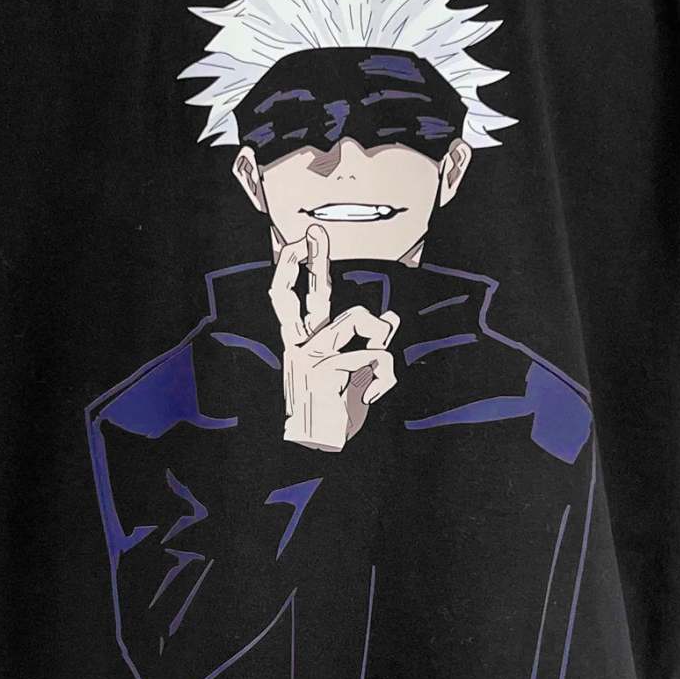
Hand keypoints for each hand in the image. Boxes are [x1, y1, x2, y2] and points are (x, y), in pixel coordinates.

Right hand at [270, 225, 399, 451]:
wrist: (318, 448)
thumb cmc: (335, 412)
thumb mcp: (355, 373)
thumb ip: (369, 343)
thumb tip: (390, 315)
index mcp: (301, 343)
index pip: (289, 298)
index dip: (292, 268)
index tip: (298, 239)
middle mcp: (298, 345)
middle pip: (301, 294)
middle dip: (311, 260)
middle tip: (314, 230)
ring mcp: (307, 356)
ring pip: (355, 318)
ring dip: (377, 334)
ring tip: (377, 364)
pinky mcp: (323, 370)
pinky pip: (373, 354)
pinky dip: (382, 376)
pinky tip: (370, 396)